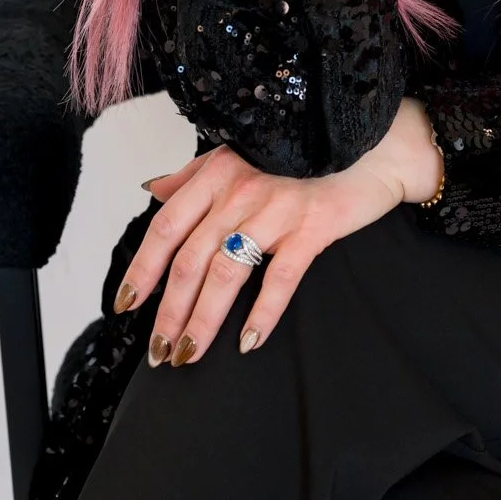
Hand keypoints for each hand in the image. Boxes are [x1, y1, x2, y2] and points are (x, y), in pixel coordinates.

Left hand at [114, 100, 440, 366]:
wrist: (374, 146)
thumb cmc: (304, 153)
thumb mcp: (241, 154)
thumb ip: (194, 175)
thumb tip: (152, 190)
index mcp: (217, 172)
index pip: (166, 227)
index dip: (142, 269)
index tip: (126, 304)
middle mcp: (241, 189)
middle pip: (191, 259)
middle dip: (169, 310)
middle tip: (159, 349)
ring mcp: (277, 208)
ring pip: (227, 273)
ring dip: (203, 320)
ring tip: (189, 352)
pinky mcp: (312, 227)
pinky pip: (280, 278)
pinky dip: (262, 313)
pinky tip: (248, 341)